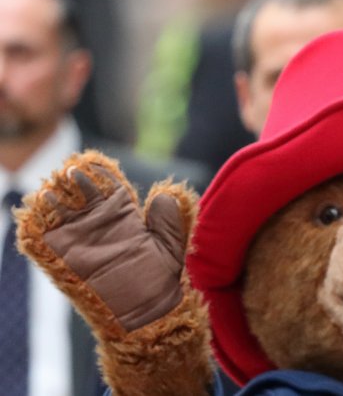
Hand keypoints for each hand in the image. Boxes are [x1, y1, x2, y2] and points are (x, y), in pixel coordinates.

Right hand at [17, 151, 198, 331]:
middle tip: (70, 172)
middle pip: (81, 196)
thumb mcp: (171, 247)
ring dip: (53, 202)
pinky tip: (35, 217)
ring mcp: (80, 243)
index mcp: (126, 218)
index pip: (109, 188)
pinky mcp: (64, 263)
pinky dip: (37, 229)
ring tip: (51, 191)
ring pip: (61, 215)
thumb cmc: (161, 281)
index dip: (101, 175)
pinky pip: (45, 244)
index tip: (95, 163)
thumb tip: (168, 192)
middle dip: (73, 183)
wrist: (147, 316)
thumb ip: (170, 220)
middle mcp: (100, 226)